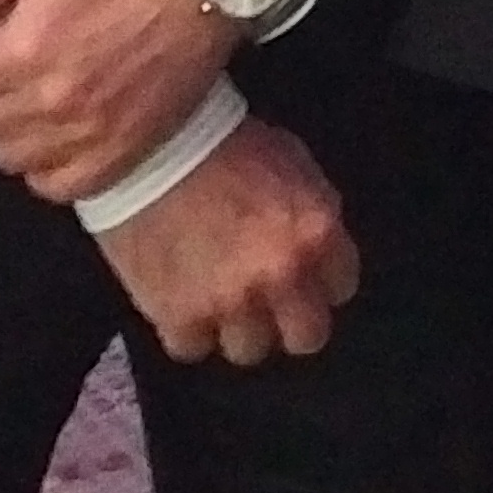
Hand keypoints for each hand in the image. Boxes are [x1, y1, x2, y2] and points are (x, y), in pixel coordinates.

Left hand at [0, 0, 245, 199]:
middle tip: (16, 63)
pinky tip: (67, 126)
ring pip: (9, 157)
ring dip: (15, 129)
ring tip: (44, 92)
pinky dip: (50, 161)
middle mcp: (50, 103)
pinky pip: (53, 184)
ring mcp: (87, 136)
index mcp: (23, 50)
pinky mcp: (120, 156)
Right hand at [97, 118, 358, 366]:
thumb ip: (311, 210)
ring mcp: (229, 303)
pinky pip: (192, 349)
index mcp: (315, 231)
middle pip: (307, 337)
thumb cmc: (226, 142)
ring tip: (221, 305)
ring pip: (249, 350)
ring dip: (237, 329)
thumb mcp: (292, 161)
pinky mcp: (177, 317)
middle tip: (271, 304)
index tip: (305, 275)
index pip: (342, 286)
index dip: (323, 282)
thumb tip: (316, 241)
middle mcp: (279, 275)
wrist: (149, 147)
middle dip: (292, 322)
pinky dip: (188, 331)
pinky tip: (182, 306)